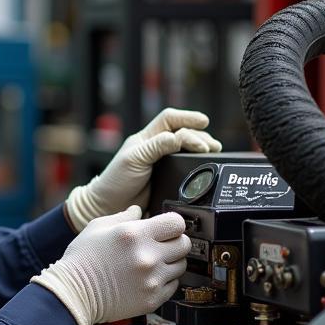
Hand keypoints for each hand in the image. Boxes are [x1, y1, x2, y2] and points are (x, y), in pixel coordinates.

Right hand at [32, 206, 190, 324]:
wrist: (74, 294)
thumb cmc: (82, 260)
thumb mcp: (97, 227)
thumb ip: (123, 216)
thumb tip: (139, 211)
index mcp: (134, 234)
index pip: (177, 223)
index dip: (173, 224)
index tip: (166, 228)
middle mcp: (147, 256)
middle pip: (184, 244)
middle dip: (175, 242)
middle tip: (161, 245)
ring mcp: (151, 280)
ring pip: (181, 265)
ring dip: (170, 262)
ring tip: (152, 263)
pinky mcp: (152, 299)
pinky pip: (173, 286)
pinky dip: (164, 281)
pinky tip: (148, 278)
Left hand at [65, 108, 220, 230]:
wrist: (110, 207)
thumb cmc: (116, 181)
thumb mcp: (135, 158)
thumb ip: (156, 146)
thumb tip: (179, 137)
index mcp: (146, 138)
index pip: (169, 120)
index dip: (187, 118)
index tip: (203, 122)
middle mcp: (156, 148)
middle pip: (183, 133)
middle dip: (200, 136)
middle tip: (212, 146)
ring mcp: (163, 164)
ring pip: (187, 149)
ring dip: (201, 148)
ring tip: (214, 152)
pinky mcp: (168, 179)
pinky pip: (186, 168)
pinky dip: (197, 165)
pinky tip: (205, 166)